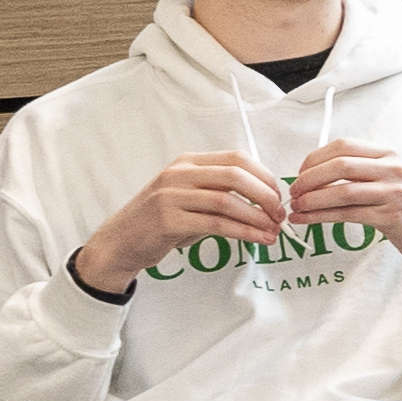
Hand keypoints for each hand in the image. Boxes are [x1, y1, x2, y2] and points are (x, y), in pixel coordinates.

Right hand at [73, 148, 287, 296]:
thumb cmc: (162, 222)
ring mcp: (171, 196)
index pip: (237, 159)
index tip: (279, 195)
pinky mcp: (167, 220)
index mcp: (188, 162)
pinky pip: (216, 225)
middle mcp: (179, 174)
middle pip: (235, 176)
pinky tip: (258, 240)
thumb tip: (266, 199)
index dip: (264, 176)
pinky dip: (243, 233)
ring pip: (227, 202)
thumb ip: (220, 193)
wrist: (121, 241)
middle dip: (266, 196)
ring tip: (273, 232)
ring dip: (257, 218)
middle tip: (280, 215)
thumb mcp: (191, 198)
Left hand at [283, 139, 401, 275]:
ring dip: (312, 200)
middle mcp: (393, 169)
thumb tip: (313, 172)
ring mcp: (394, 192)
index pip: (344, 146)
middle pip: (341, 165)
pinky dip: (321, 217)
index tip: (300, 172)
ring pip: (343, 192)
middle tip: (294, 191)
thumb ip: (360, 170)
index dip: (316, 158)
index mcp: (388, 154)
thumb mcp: (389, 178)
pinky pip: (348, 215)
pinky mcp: (391, 217)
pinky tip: (306, 220)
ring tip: (296, 208)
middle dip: (310, 178)